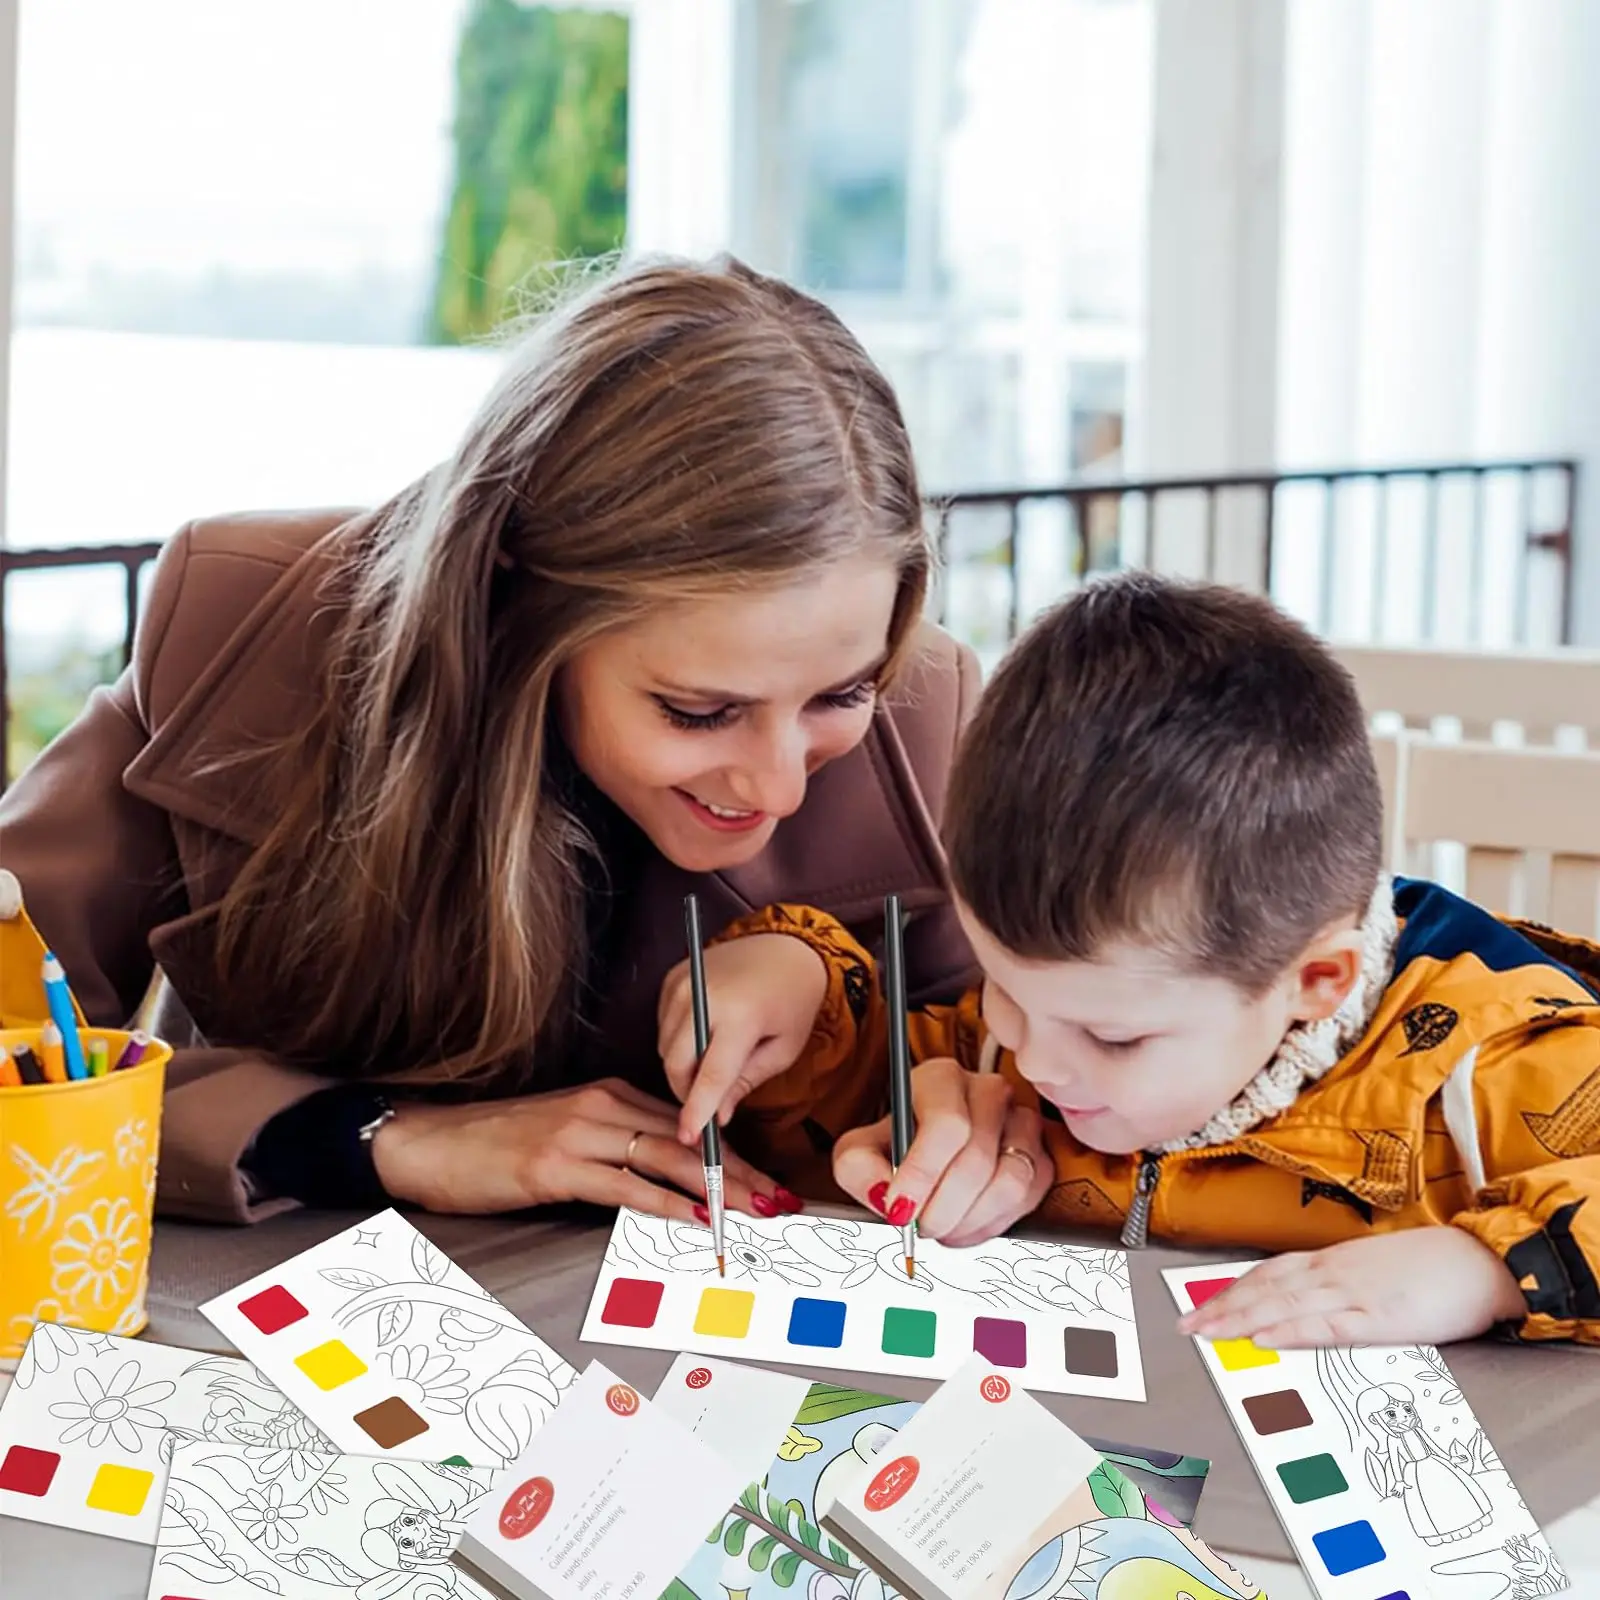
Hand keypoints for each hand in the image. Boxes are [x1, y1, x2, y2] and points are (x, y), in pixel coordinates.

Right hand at [371, 1078, 785, 1219]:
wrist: (429, 1143)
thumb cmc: (494, 1146)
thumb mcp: (563, 1136)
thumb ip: (612, 1147)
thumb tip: (663, 1179)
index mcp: (607, 1096)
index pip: (686, 1123)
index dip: (732, 1152)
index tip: (767, 1179)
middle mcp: (600, 1106)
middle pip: (688, 1139)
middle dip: (740, 1171)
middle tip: (780, 1200)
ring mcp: (578, 1133)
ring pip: (666, 1158)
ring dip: (718, 1187)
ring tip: (756, 1211)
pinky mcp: (555, 1165)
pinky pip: (623, 1186)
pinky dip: (665, 1203)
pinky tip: (695, 1218)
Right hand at [658, 934, 828, 1143]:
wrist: (785, 949)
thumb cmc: (792, 1000)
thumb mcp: (783, 1048)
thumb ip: (747, 1082)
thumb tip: (719, 1116)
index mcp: (741, 1016)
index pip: (710, 1075)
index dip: (697, 1111)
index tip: (689, 1138)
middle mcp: (705, 996)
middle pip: (675, 1064)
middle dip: (687, 1091)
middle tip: (708, 1103)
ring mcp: (683, 983)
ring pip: (665, 1047)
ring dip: (682, 1066)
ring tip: (713, 1062)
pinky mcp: (673, 977)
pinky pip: (662, 1026)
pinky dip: (678, 1041)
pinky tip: (704, 1036)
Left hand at [832, 1057, 1053, 1247]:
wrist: (926, 1153)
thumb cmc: (895, 1146)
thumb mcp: (859, 1151)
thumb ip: (858, 1169)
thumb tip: (885, 1196)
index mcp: (941, 1079)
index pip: (946, 1125)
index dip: (923, 1174)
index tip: (901, 1209)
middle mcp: (987, 1092)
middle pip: (977, 1159)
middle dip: (943, 1208)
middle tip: (919, 1228)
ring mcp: (1020, 1121)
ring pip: (1010, 1182)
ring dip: (969, 1220)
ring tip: (941, 1229)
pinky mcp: (1040, 1154)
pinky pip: (1028, 1198)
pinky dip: (993, 1224)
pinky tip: (965, 1225)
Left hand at [1176, 1226, 1527, 1347]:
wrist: (1480, 1260)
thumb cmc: (1433, 1269)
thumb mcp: (1377, 1274)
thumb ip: (1342, 1289)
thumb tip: (1310, 1309)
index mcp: (1332, 1262)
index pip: (1268, 1273)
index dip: (1232, 1289)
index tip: (1201, 1303)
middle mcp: (1332, 1272)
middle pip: (1264, 1287)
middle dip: (1221, 1306)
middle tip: (1185, 1325)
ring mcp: (1353, 1292)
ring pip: (1283, 1303)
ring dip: (1239, 1317)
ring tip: (1206, 1331)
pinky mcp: (1379, 1316)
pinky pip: (1325, 1324)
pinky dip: (1291, 1330)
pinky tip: (1265, 1338)